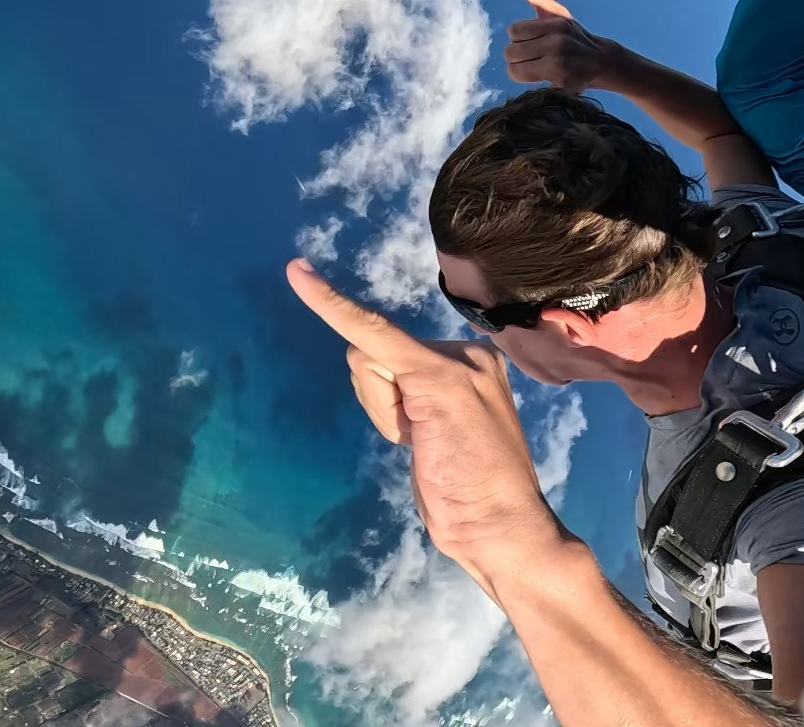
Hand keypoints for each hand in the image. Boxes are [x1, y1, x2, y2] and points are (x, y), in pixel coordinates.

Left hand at [285, 259, 561, 593]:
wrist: (502, 528)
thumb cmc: (469, 497)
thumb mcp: (440, 436)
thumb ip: (419, 403)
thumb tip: (390, 388)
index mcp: (471, 364)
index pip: (397, 347)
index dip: (353, 327)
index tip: (302, 274)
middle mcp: (467, 353)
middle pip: (375, 352)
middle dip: (380, 404)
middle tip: (424, 446)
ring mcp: (452, 361)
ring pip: (366, 361)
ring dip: (382, 413)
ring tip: (427, 446)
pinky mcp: (433, 375)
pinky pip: (369, 333)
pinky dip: (331, 305)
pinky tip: (300, 277)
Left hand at [500, 0, 619, 93]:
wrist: (603, 63)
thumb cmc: (572, 36)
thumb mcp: (556, 13)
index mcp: (556, 24)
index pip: (514, 31)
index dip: (519, 39)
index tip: (532, 41)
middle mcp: (558, 42)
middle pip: (510, 52)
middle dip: (517, 56)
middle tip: (533, 58)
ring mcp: (560, 64)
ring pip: (514, 69)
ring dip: (520, 71)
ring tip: (536, 68)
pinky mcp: (560, 83)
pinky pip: (526, 84)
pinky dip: (532, 83)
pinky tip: (547, 79)